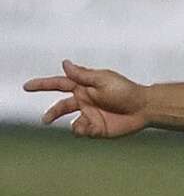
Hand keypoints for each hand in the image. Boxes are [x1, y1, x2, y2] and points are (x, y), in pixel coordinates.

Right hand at [23, 60, 149, 137]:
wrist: (144, 108)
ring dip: (76, 124)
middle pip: (61, 107)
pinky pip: (84, 131)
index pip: (58, 84)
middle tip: (46, 119)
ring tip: (86, 124)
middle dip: (52, 113)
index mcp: (83, 87)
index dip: (42, 85)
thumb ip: (82, 74)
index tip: (27, 86)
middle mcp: (84, 101)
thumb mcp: (102, 80)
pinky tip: (95, 128)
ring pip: (72, 122)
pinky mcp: (98, 128)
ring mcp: (90, 115)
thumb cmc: (125, 91)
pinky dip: (85, 131)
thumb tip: (65, 63)